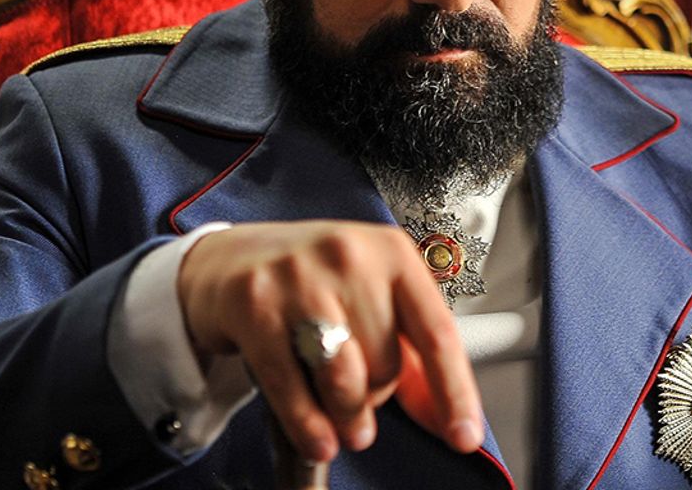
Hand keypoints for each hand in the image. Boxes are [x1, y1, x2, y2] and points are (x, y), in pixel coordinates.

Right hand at [176, 221, 483, 461]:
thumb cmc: (311, 282)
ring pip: (345, 377)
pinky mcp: (256, 304)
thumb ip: (411, 354)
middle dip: (378, 394)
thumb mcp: (370, 300)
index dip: (455, 391)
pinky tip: (319, 438)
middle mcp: (350, 256)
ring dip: (349, 415)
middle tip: (360, 392)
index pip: (437, 332)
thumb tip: (445, 412)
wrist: (227, 261)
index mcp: (392, 253)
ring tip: (349, 426)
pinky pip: (291, 385)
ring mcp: (300, 277)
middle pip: (386, 362)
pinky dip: (308, 424)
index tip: (463, 435)